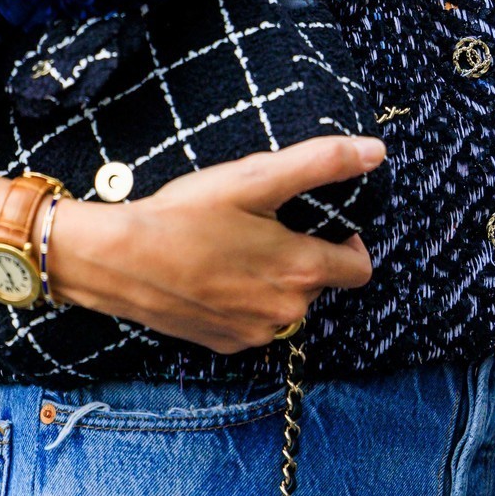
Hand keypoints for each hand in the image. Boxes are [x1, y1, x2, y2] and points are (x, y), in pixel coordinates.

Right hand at [46, 135, 382, 354]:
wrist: (118, 260)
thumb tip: (376, 151)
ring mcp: (254, 334)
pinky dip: (243, 300)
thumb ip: (320, 163)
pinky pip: (252, 322)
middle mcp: (286, 313)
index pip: (360, 268)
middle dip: (302, 255)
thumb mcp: (254, 178)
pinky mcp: (223, 344)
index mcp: (302, 272)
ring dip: (272, 280)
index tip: (318, 221)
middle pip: (320, 284)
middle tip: (262, 225)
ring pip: (285, 304)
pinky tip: (213, 274)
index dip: (347, 241)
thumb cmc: (185, 215)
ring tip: (232, 248)